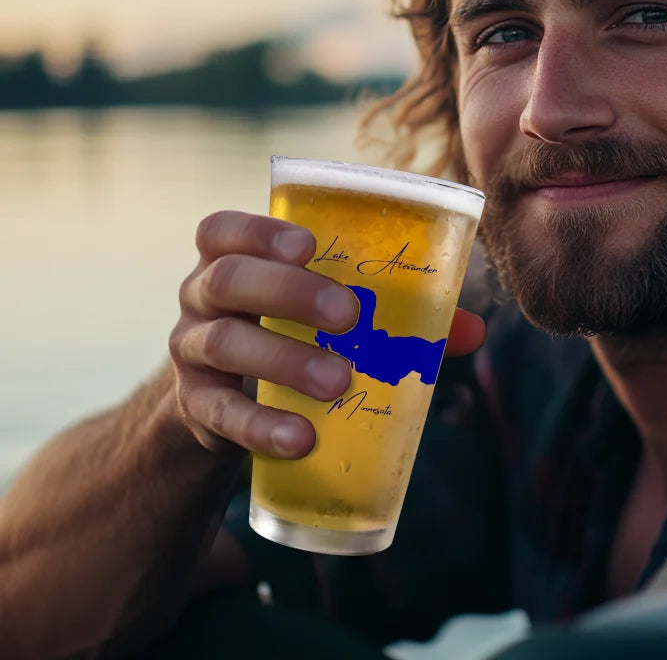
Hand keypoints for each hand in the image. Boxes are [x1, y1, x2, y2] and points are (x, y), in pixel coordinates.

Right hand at [171, 210, 484, 458]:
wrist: (228, 405)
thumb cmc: (293, 333)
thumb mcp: (327, 315)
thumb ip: (396, 314)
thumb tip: (473, 329)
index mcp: (234, 258)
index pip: (224, 229)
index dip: (260, 231)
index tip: (309, 245)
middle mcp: (202, 296)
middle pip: (227, 279)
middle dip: (289, 292)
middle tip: (349, 315)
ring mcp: (191, 350)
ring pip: (224, 343)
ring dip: (285, 359)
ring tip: (339, 381)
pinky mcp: (195, 406)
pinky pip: (218, 412)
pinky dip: (261, 426)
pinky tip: (302, 438)